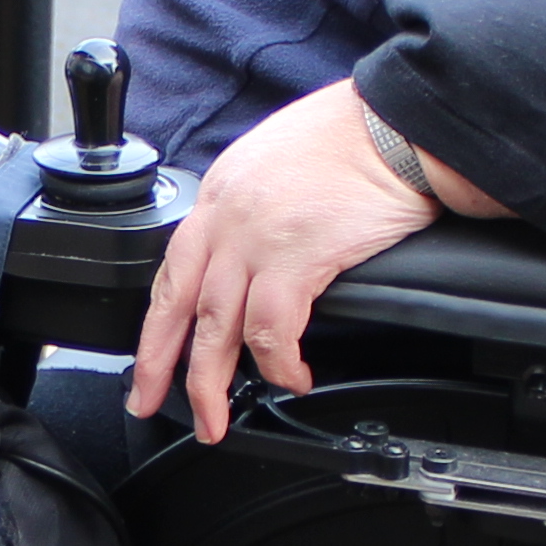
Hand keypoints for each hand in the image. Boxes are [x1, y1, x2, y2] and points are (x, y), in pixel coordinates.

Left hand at [126, 78, 483, 445]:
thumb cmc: (354, 138)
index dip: (157, 321)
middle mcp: (226, 217)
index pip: (172, 269)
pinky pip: (272, 330)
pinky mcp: (295, 258)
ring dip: (213, 383)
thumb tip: (254, 256)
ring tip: (218, 420)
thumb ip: (254, 209)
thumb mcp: (277, 164)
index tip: (150, 357)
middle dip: (159, 364)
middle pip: (178, 305)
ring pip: (217, 327)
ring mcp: (256, 239)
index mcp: (219, 194)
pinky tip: (292, 379)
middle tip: (149, 402)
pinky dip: (278, 364)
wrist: (395, 125)